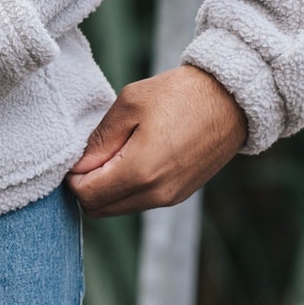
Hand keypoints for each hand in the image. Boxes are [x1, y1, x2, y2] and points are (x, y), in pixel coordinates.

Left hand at [66, 63, 246, 216]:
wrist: (230, 100)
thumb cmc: (179, 95)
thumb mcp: (129, 104)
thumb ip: (100, 140)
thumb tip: (80, 167)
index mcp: (140, 172)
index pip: (87, 196)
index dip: (73, 177)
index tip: (78, 154)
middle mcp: (156, 193)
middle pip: (100, 209)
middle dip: (86, 187)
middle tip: (92, 154)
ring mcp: (170, 197)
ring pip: (119, 208)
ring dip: (107, 189)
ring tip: (114, 152)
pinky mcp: (180, 194)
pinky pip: (140, 201)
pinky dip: (126, 188)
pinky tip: (132, 158)